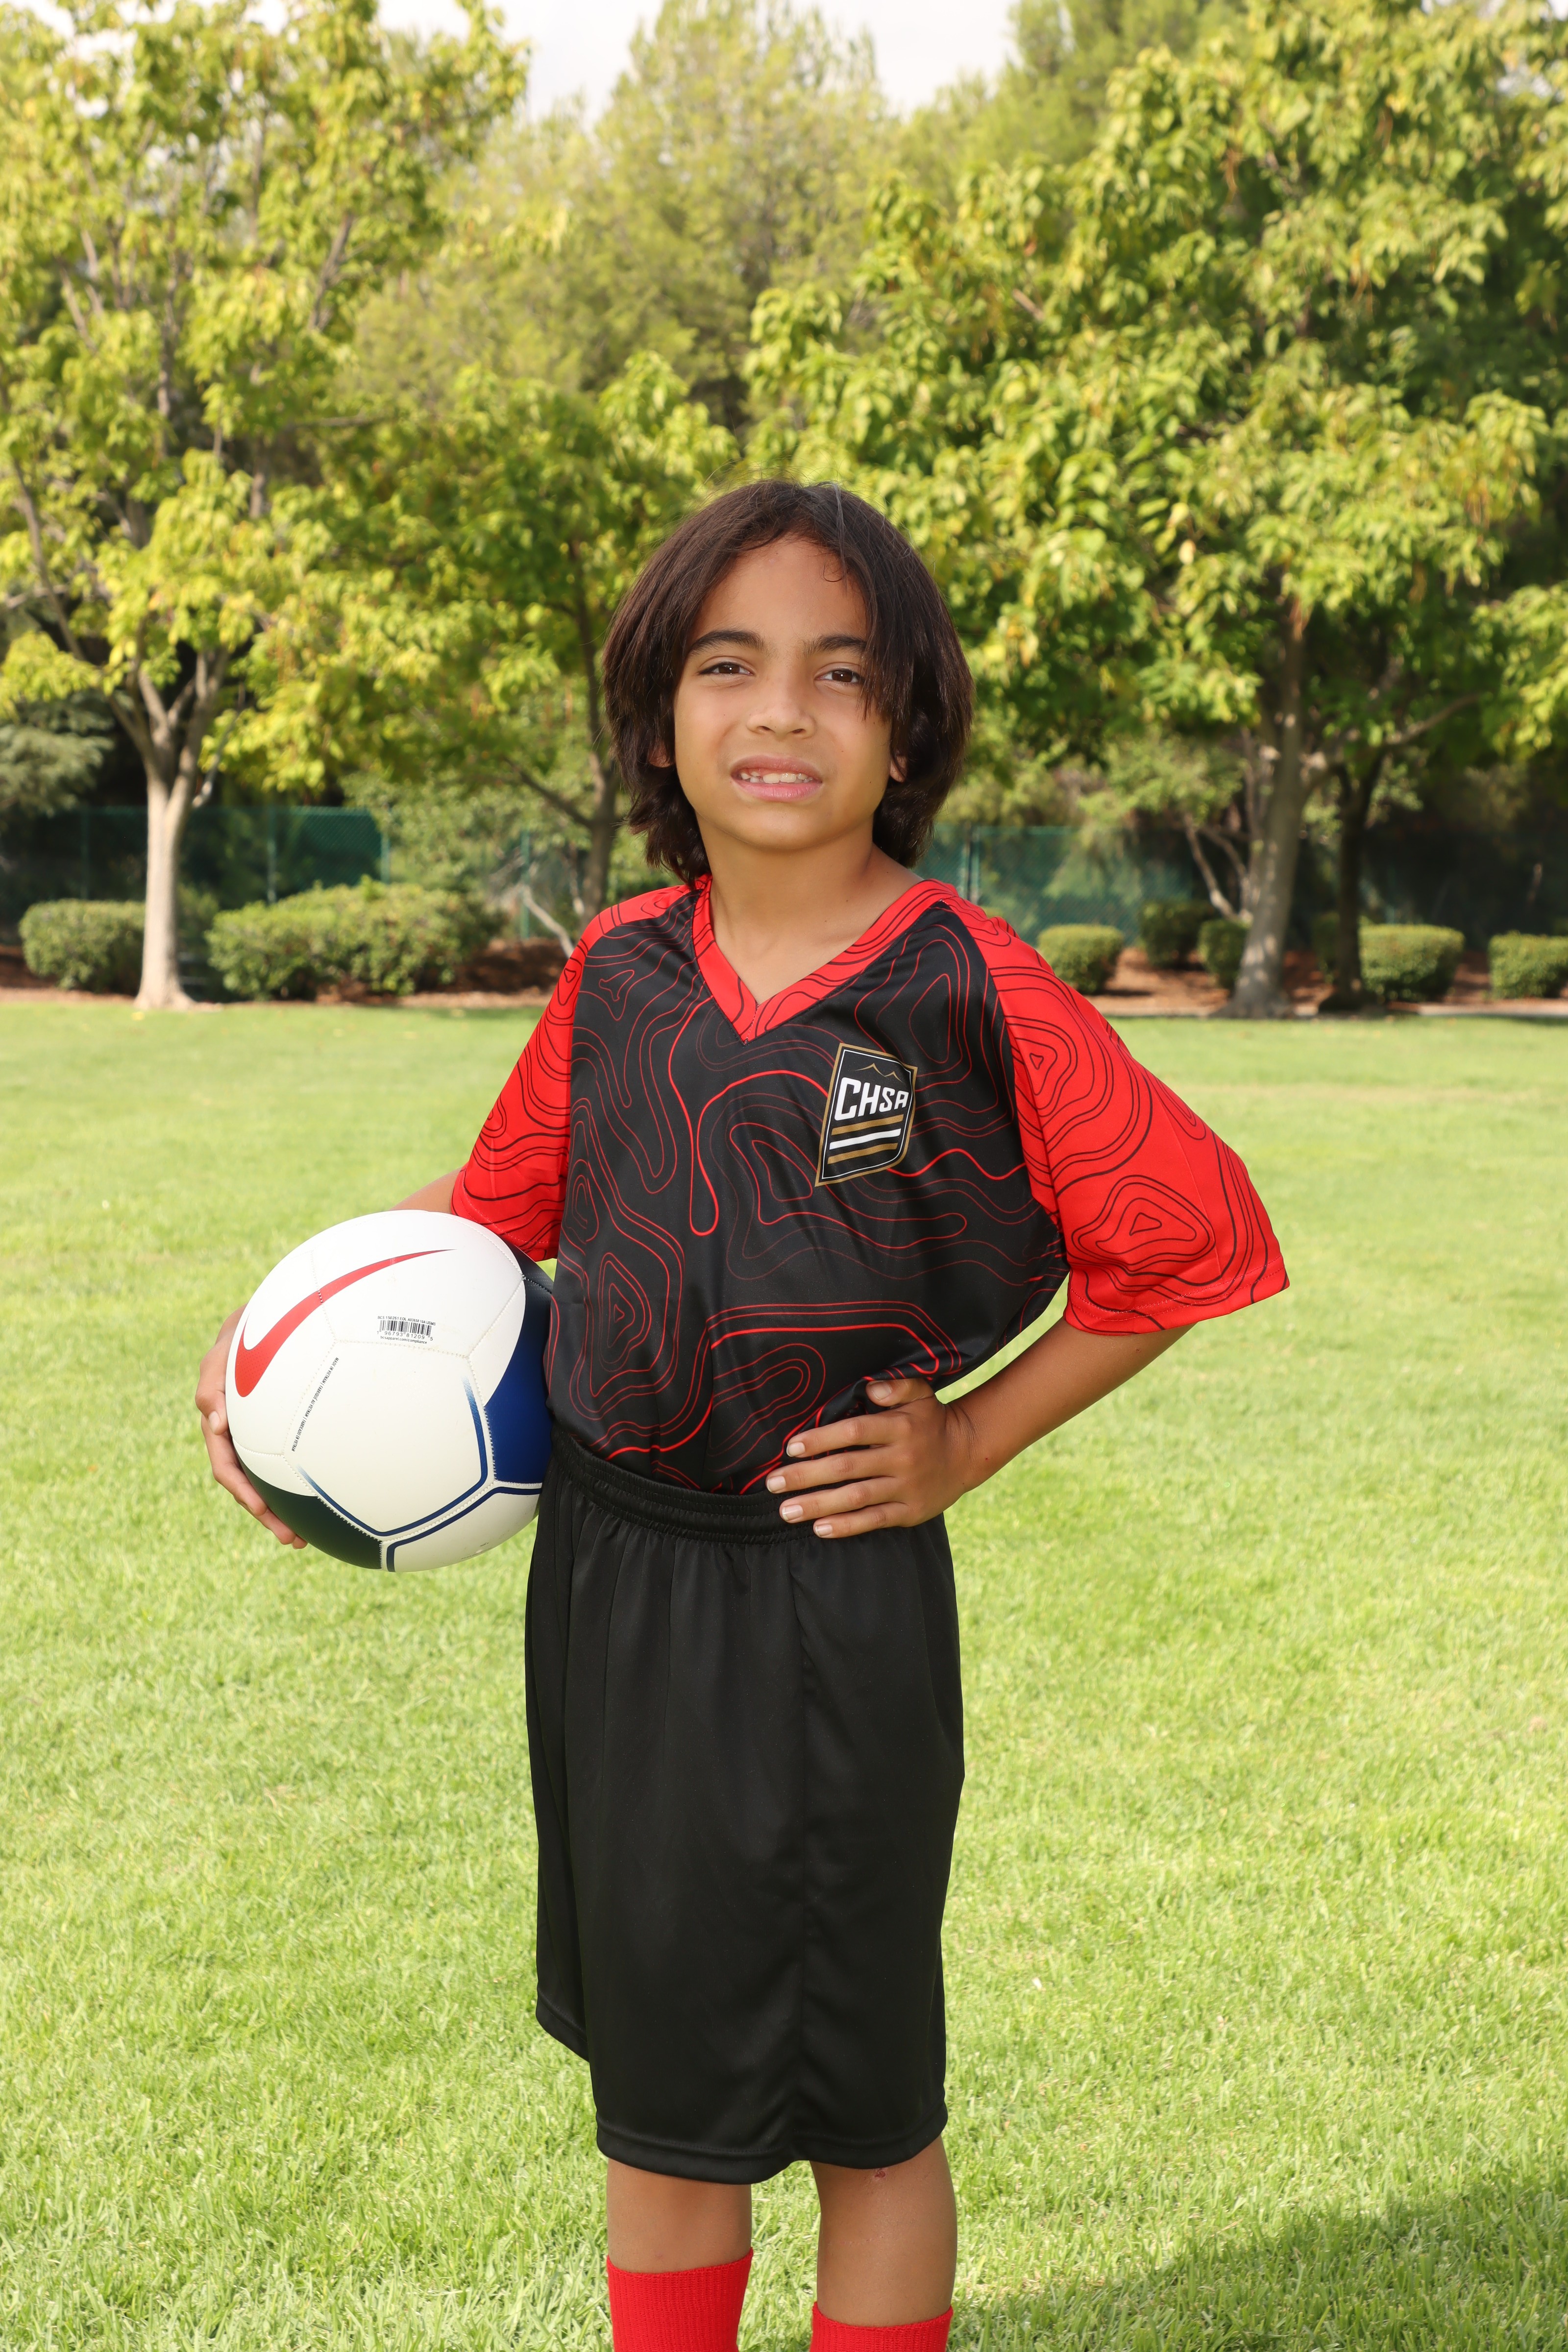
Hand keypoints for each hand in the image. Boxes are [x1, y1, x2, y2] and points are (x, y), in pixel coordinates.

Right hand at [195, 1308, 305, 1547]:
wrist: (270, 1316)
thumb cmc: (244, 1332)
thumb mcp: (224, 1351)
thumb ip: (213, 1383)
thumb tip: (215, 1425)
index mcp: (219, 1421)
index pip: (226, 1465)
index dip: (243, 1491)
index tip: (263, 1510)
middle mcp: (236, 1434)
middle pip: (247, 1484)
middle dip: (266, 1514)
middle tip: (292, 1540)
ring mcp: (256, 1433)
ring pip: (265, 1480)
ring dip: (282, 1508)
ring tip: (304, 1536)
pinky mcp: (277, 1430)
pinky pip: (285, 1462)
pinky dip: (297, 1483)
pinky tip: (324, 1498)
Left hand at [765, 1376, 976, 1539]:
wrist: (967, 1453)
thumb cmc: (930, 1420)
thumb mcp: (920, 1394)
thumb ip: (896, 1386)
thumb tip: (870, 1389)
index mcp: (900, 1427)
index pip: (854, 1432)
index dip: (822, 1439)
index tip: (791, 1447)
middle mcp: (902, 1458)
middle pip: (847, 1468)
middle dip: (806, 1476)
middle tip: (773, 1483)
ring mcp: (906, 1488)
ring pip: (856, 1498)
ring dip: (818, 1505)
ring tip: (786, 1511)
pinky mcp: (910, 1512)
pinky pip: (875, 1520)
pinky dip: (847, 1526)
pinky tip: (819, 1527)